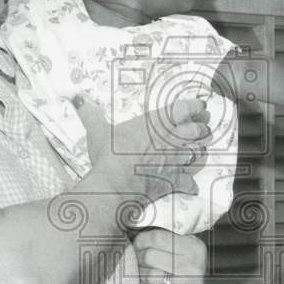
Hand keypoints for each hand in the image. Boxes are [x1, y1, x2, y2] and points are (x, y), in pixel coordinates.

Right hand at [74, 94, 209, 203]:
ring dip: (202, 150)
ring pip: (199, 153)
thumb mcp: (99, 131)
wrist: (115, 185)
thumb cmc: (109, 156)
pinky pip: (189, 182)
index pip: (185, 108)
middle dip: (203, 127)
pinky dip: (191, 182)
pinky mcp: (174, 182)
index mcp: (157, 123)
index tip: (200, 105)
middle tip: (204, 125)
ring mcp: (175, 161)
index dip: (195, 105)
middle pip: (198, 130)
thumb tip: (78, 99)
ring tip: (201, 148)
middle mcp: (171, 140)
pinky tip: (191, 183)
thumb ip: (91, 114)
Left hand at [134, 229, 206, 283]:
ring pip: (149, 277)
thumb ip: (163, 237)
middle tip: (141, 263)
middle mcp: (195, 266)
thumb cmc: (182, 266)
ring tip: (147, 275)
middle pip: (149, 256)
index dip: (141, 241)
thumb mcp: (181, 245)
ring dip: (142, 277)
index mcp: (194, 247)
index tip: (138, 246)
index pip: (156, 237)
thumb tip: (135, 222)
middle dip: (140, 260)